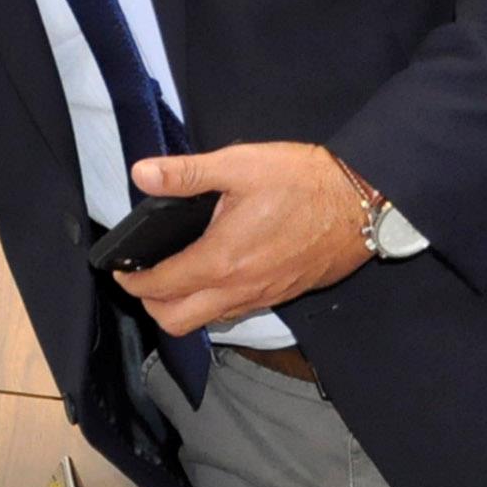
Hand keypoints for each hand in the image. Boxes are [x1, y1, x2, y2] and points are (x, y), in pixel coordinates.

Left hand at [112, 143, 373, 334]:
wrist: (365, 201)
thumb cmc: (305, 181)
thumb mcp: (239, 165)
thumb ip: (185, 173)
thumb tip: (142, 174)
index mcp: (222, 260)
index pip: (160, 287)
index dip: (131, 281)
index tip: (121, 269)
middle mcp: (241, 288)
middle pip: (177, 321)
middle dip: (151, 304)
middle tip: (145, 277)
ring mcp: (265, 296)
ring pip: (208, 321)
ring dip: (183, 307)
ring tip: (174, 276)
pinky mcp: (284, 295)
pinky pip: (237, 312)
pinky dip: (214, 304)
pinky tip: (215, 275)